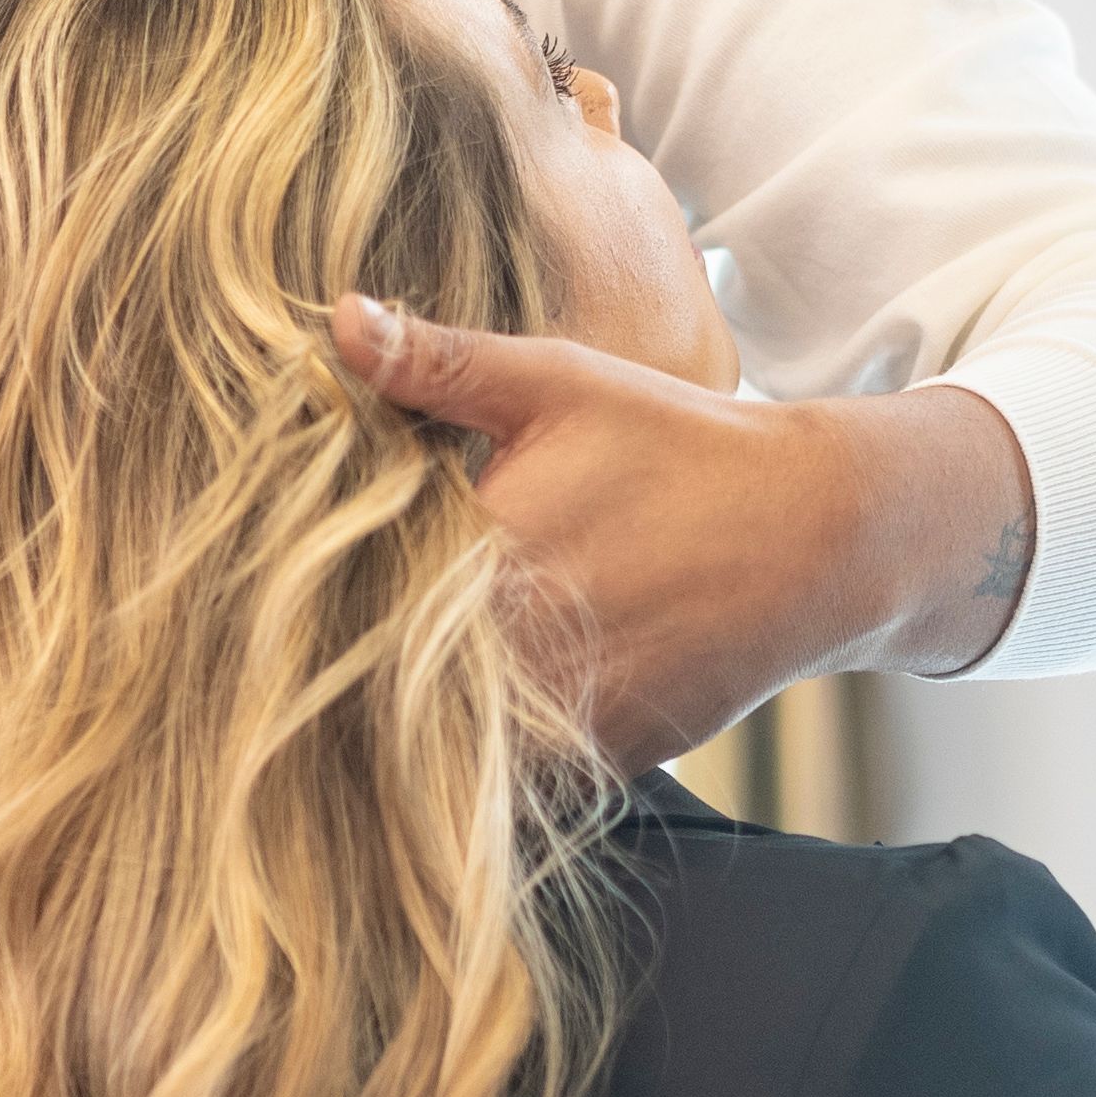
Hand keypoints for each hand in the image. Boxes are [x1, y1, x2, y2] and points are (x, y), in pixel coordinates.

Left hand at [339, 299, 1034, 768]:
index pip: (349, 600)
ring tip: (384, 686)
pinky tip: (477, 710)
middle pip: (385, 683)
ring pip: (444, 744)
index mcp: (489, 551)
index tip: (277, 587)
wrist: (817, 536)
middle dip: (350, 665)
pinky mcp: (604, 763)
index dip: (311, 600)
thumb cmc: (677, 444)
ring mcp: (567, 719)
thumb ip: (440, 363)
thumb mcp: (560, 382)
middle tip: (309, 648)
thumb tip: (336, 319)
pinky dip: (487, 755)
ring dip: (415, 720)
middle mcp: (525, 650)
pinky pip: (512, 777)